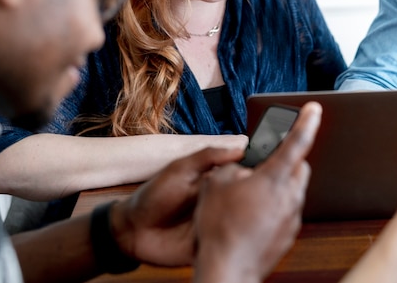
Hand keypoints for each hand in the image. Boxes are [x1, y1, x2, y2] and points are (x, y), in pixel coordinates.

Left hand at [109, 146, 243, 266]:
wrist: (132, 229)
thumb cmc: (154, 195)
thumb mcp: (180, 169)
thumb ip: (208, 156)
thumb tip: (240, 149)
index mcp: (217, 184)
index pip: (244, 179)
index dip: (254, 177)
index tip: (264, 174)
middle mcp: (220, 205)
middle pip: (248, 202)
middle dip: (255, 199)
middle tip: (255, 197)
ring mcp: (216, 226)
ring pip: (242, 224)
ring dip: (246, 221)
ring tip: (242, 215)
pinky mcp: (211, 247)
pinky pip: (228, 245)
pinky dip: (234, 242)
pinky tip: (235, 236)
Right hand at [192, 101, 321, 282]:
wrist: (227, 269)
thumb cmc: (220, 227)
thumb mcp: (215, 184)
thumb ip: (233, 167)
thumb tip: (242, 168)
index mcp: (274, 178)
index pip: (297, 141)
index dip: (306, 121)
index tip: (314, 108)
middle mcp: (290, 196)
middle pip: (299, 167)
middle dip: (285, 161)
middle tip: (262, 166)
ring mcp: (292, 218)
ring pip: (292, 191)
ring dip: (277, 188)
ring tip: (248, 198)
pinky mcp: (289, 235)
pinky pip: (286, 212)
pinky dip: (274, 209)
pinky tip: (251, 218)